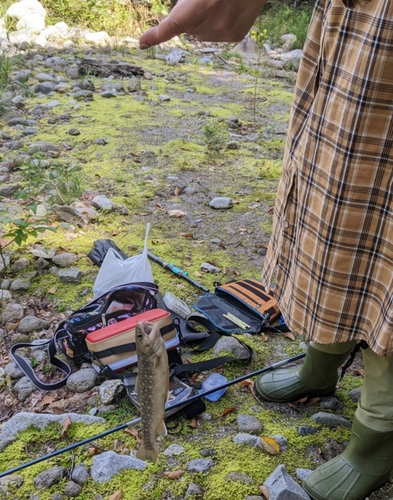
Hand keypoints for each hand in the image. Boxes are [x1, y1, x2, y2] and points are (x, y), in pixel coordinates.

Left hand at [139, 0, 266, 48]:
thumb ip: (187, 5)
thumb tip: (175, 23)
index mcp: (204, 4)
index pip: (174, 24)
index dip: (157, 34)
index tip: (143, 43)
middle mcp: (215, 22)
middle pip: (188, 29)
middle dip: (192, 16)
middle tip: (207, 0)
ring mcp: (226, 32)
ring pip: (201, 34)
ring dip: (204, 21)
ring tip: (220, 4)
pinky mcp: (234, 36)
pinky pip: (215, 35)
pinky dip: (216, 26)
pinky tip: (228, 11)